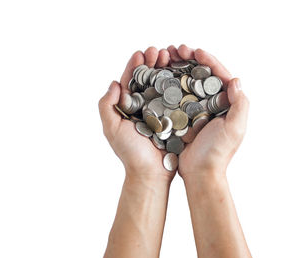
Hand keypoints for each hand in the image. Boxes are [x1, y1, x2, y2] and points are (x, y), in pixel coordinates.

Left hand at [99, 47, 174, 181]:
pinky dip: (179, 84)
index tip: (141, 53)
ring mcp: (161, 111)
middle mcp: (144, 106)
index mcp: (128, 107)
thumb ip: (107, 106)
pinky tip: (183, 74)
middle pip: (148, 79)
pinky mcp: (175, 117)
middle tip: (159, 51)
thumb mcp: (112, 129)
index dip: (135, 66)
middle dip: (153, 63)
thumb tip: (114, 84)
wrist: (152, 173)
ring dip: (166, 69)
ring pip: (163, 85)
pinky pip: (177, 98)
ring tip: (171, 57)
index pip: (131, 81)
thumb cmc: (131, 153)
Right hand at [170, 45, 249, 179]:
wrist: (201, 173)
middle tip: (175, 50)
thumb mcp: (235, 129)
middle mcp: (211, 103)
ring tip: (164, 58)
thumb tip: (235, 80)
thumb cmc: (219, 153)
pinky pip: (175, 96)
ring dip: (176, 68)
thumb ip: (240, 105)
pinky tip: (157, 76)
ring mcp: (196, 109)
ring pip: (186, 82)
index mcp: (226, 103)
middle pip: (200, 74)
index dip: (207, 60)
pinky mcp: (182, 117)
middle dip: (189, 59)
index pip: (218, 75)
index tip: (194, 51)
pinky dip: (167, 84)